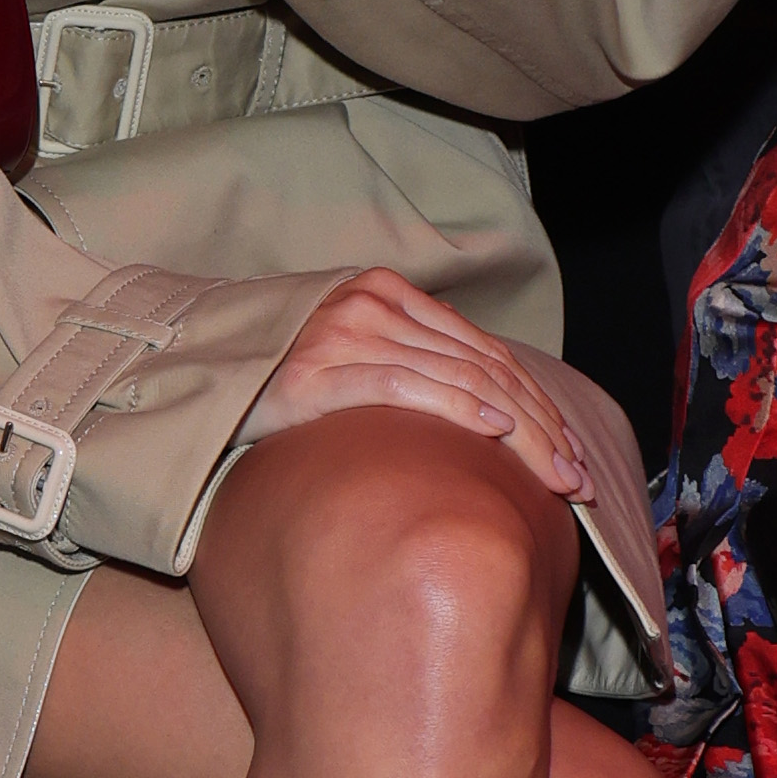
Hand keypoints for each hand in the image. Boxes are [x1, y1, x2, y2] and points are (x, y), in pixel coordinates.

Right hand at [234, 271, 599, 497]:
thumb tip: (491, 418)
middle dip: (542, 429)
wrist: (199, 379)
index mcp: (391, 296)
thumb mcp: (355, 363)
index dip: (539, 405)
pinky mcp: (320, 368)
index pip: (486, 354)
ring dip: (520, 432)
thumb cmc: (282, 385)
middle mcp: (374, 304)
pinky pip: (405, 387)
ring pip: (458, 380)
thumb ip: (413, 371)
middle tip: (577, 482)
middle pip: (484, 369)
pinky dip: (456, 407)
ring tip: (554, 477)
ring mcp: (347, 332)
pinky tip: (494, 432)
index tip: (573, 454)